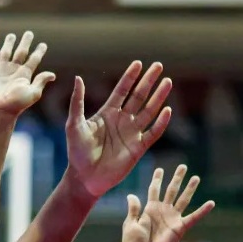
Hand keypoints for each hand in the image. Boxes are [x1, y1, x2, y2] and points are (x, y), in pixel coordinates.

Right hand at [0, 31, 55, 117]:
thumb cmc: (16, 104)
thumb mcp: (33, 93)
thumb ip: (41, 81)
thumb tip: (53, 75)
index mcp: (24, 75)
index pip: (33, 60)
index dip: (39, 52)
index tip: (43, 45)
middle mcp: (13, 71)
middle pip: (21, 53)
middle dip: (25, 43)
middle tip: (29, 33)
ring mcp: (1, 71)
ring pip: (6, 53)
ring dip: (9, 44)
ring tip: (12, 35)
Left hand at [64, 61, 171, 197]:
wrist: (84, 178)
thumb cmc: (76, 152)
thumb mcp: (74, 124)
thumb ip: (77, 102)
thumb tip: (78, 78)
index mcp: (107, 113)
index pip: (122, 90)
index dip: (130, 77)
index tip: (138, 63)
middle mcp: (122, 120)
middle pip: (139, 96)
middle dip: (148, 81)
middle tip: (158, 66)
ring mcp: (131, 133)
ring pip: (149, 111)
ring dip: (158, 97)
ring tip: (167, 82)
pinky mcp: (138, 148)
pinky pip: (153, 133)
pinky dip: (160, 123)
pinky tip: (167, 110)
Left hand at [122, 166, 214, 241]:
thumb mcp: (130, 226)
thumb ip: (133, 210)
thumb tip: (131, 195)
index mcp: (149, 209)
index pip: (154, 190)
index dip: (157, 179)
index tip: (160, 169)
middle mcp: (162, 211)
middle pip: (171, 190)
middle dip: (177, 178)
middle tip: (182, 166)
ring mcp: (172, 219)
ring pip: (183, 199)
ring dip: (189, 188)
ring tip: (196, 177)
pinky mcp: (179, 228)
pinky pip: (193, 217)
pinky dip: (202, 211)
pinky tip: (211, 203)